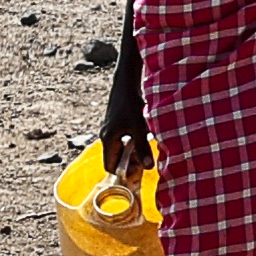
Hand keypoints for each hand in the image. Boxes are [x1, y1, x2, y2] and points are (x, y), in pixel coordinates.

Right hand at [99, 64, 149, 182]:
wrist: (126, 84)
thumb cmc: (131, 104)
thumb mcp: (139, 127)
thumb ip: (143, 147)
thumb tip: (148, 167)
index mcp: (108, 140)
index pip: (110, 166)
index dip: (124, 171)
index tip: (139, 169)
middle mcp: (106, 137)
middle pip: (116, 159)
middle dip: (130, 162)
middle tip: (146, 159)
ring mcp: (111, 131)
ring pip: (121, 149)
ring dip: (133, 152)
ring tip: (146, 148)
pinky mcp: (117, 125)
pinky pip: (123, 141)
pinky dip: (133, 143)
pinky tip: (145, 137)